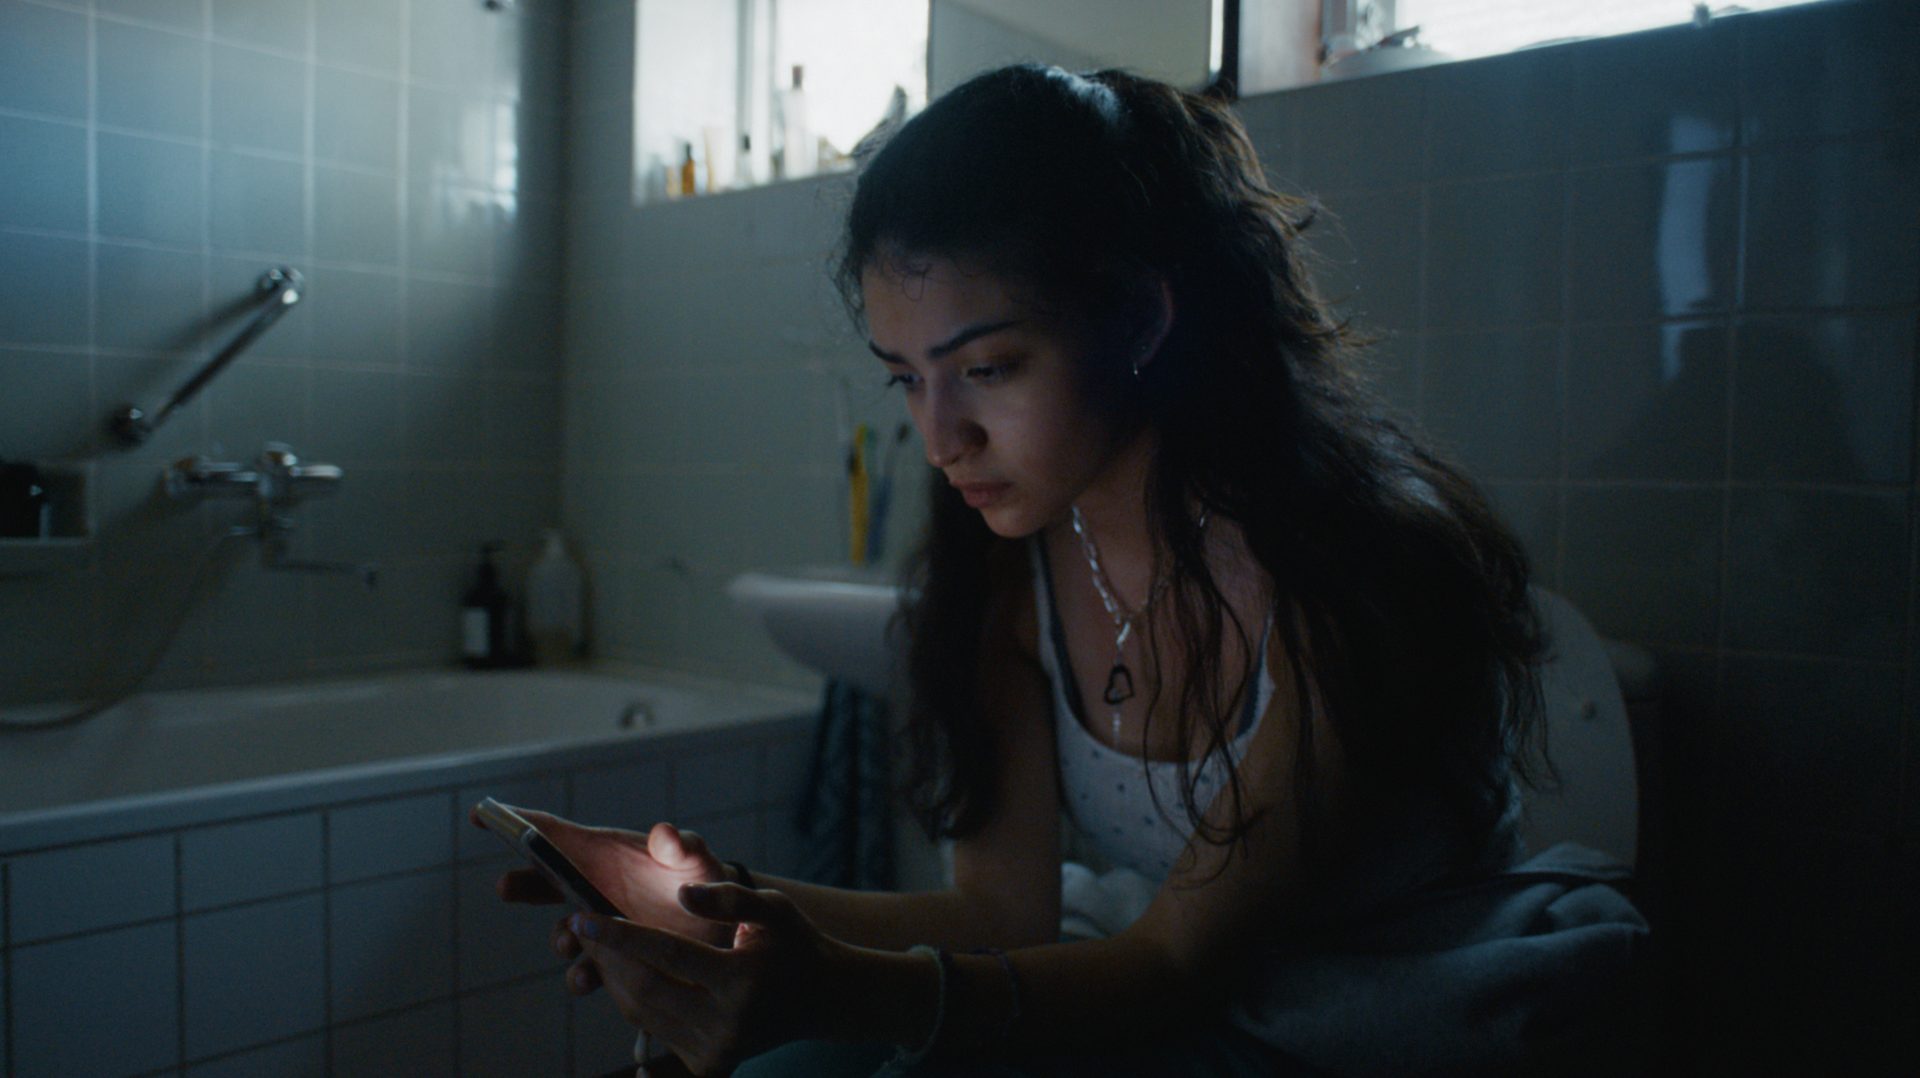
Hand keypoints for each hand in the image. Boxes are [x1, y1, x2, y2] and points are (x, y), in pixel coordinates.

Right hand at [468, 808, 733, 949]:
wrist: (725, 931)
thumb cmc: (707, 882)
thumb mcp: (698, 861)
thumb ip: (683, 846)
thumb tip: (664, 834)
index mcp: (605, 854)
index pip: (556, 833)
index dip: (518, 821)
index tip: (482, 814)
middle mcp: (594, 886)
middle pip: (544, 881)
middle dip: (522, 883)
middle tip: (506, 886)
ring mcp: (600, 923)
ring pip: (564, 930)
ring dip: (559, 937)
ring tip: (569, 940)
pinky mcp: (611, 957)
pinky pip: (586, 968)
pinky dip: (581, 974)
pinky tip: (589, 977)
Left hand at [567, 883, 846, 1075]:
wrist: (824, 999)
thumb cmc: (795, 944)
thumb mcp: (773, 908)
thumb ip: (729, 897)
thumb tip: (681, 895)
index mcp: (742, 981)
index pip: (666, 954)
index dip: (619, 934)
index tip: (582, 916)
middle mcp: (727, 1024)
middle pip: (644, 990)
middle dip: (607, 958)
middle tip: (583, 929)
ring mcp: (717, 1051)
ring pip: (642, 1014)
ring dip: (614, 979)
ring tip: (599, 947)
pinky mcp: (709, 1066)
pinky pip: (655, 1030)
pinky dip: (635, 1001)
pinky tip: (626, 972)